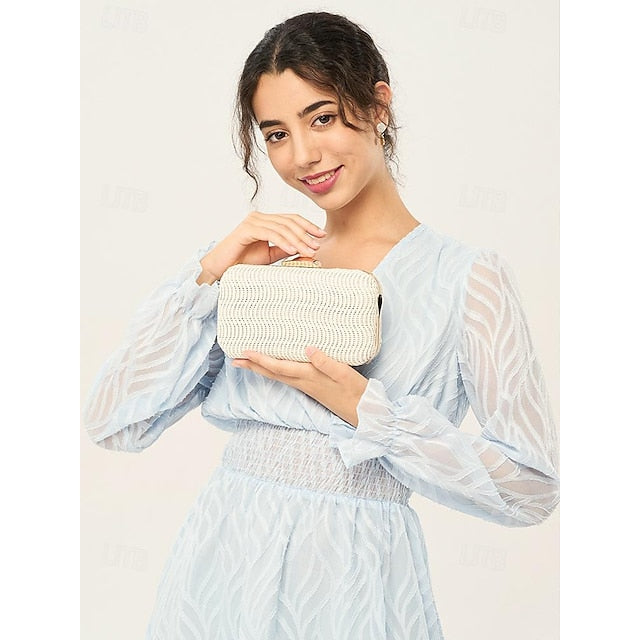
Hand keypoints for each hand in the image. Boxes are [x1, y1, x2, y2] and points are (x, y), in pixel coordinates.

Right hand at [197, 211, 325, 283]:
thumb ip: (285, 250)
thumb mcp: (270, 256)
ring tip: (308, 251)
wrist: (221, 268)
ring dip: (298, 240)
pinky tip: (293, 251)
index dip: (308, 226)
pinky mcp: (247, 229)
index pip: (291, 219)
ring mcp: (253, 221)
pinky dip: (284, 242)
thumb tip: (306, 250)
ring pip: (282, 228)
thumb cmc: (242, 263)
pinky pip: (270, 234)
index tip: (321, 235)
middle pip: (289, 222)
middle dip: (306, 234)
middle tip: (317, 246)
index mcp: (266, 221)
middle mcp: (259, 217)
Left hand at [231, 346, 368, 426]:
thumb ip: (326, 361)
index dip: (261, 359)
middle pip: (273, 374)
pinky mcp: (313, 389)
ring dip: (261, 369)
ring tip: (248, 362)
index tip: (245, 352)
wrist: (365, 414)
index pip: (279, 367)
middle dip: (253, 366)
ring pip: (278, 377)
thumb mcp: (345, 374)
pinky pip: (287, 378)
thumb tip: (307, 348)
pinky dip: (275, 371)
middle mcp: (304, 383)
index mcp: (309, 377)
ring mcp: (308, 387)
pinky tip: (275, 368)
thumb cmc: (357, 392)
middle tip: (235, 359)